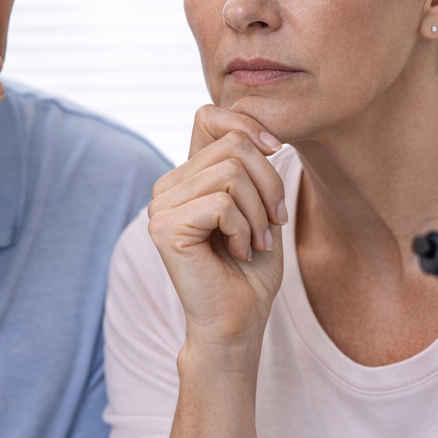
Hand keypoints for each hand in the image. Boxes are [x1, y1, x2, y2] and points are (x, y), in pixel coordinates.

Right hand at [147, 105, 286, 347]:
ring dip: (258, 212)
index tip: (276, 151)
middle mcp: (167, 187)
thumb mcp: (261, 205)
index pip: (209, 116)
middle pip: (233, 144)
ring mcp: (161, 206)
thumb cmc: (251, 270)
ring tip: (254, 242)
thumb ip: (252, 165)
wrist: (239, 321)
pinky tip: (239, 252)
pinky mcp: (165, 228)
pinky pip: (223, 203)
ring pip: (232, 173)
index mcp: (187, 177)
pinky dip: (245, 229)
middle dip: (268, 184)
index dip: (248, 124)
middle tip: (271, 224)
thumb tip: (264, 131)